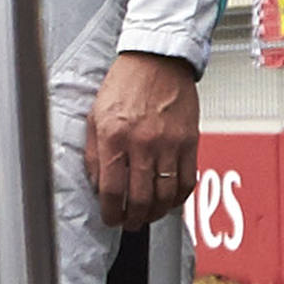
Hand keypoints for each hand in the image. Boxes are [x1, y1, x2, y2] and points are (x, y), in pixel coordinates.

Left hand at [83, 51, 202, 228]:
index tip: (111, 219)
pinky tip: (169, 200)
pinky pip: (187, 181)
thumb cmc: (124, 85)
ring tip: (148, 215)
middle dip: (134, 220)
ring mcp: (169, 143)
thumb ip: (94, 155)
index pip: (112, 191)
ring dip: (156, 213)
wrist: (157, 60)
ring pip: (166, 195)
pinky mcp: (189, 141)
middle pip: (141, 199)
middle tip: (130, 223)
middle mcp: (142, 143)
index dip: (111, 213)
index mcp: (114, 137)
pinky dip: (178, 198)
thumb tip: (99, 187)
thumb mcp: (95, 117)